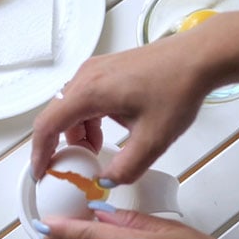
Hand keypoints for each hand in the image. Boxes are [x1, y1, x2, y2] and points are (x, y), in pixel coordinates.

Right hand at [31, 33, 214, 183]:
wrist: (198, 58)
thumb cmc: (178, 88)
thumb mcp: (153, 139)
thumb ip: (126, 168)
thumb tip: (106, 181)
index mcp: (90, 92)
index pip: (48, 124)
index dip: (40, 152)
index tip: (41, 172)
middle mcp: (86, 77)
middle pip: (57, 116)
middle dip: (62, 145)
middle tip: (74, 168)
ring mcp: (94, 69)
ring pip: (70, 107)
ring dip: (78, 133)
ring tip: (98, 151)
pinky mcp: (105, 69)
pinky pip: (83, 98)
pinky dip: (88, 119)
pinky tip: (109, 131)